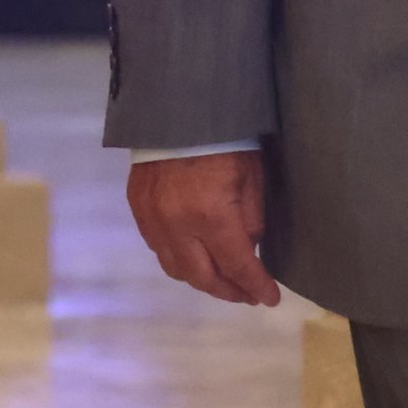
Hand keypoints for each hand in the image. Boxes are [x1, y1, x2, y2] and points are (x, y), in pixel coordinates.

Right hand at [128, 150, 281, 306]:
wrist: (179, 108)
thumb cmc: (226, 140)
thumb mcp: (252, 179)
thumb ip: (251, 223)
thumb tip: (250, 253)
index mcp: (210, 216)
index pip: (237, 266)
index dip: (255, 286)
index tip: (270, 299)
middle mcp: (177, 225)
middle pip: (202, 278)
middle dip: (228, 291)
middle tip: (246, 294)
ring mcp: (152, 218)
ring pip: (175, 268)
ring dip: (201, 278)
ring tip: (221, 278)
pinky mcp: (138, 207)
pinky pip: (157, 247)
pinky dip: (179, 257)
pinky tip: (194, 253)